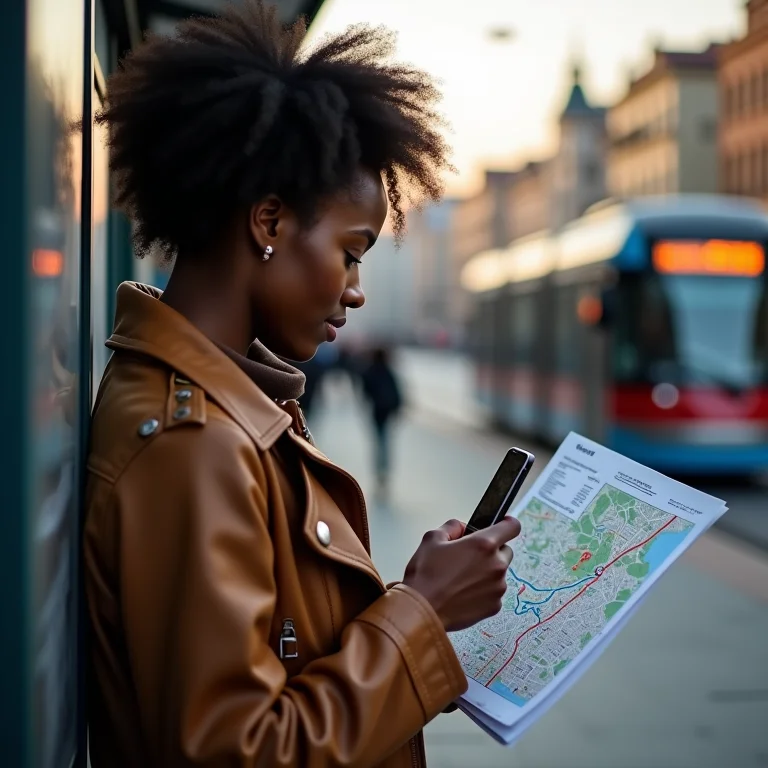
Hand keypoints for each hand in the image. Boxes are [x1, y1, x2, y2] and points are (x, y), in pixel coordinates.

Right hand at [402, 517, 520, 632]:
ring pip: (499, 573)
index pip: (512, 527)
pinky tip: (464, 592)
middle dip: (492, 551)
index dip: (507, 523)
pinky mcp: (494, 606)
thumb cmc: (425, 576)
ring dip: (487, 572)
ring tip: (462, 578)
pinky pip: (494, 592)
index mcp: (483, 544)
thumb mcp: (432, 539)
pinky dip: (484, 591)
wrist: (421, 611)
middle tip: (470, 556)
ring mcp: (498, 587)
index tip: (503, 524)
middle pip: (506, 550)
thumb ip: (452, 527)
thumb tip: (461, 527)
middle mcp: (496, 565)